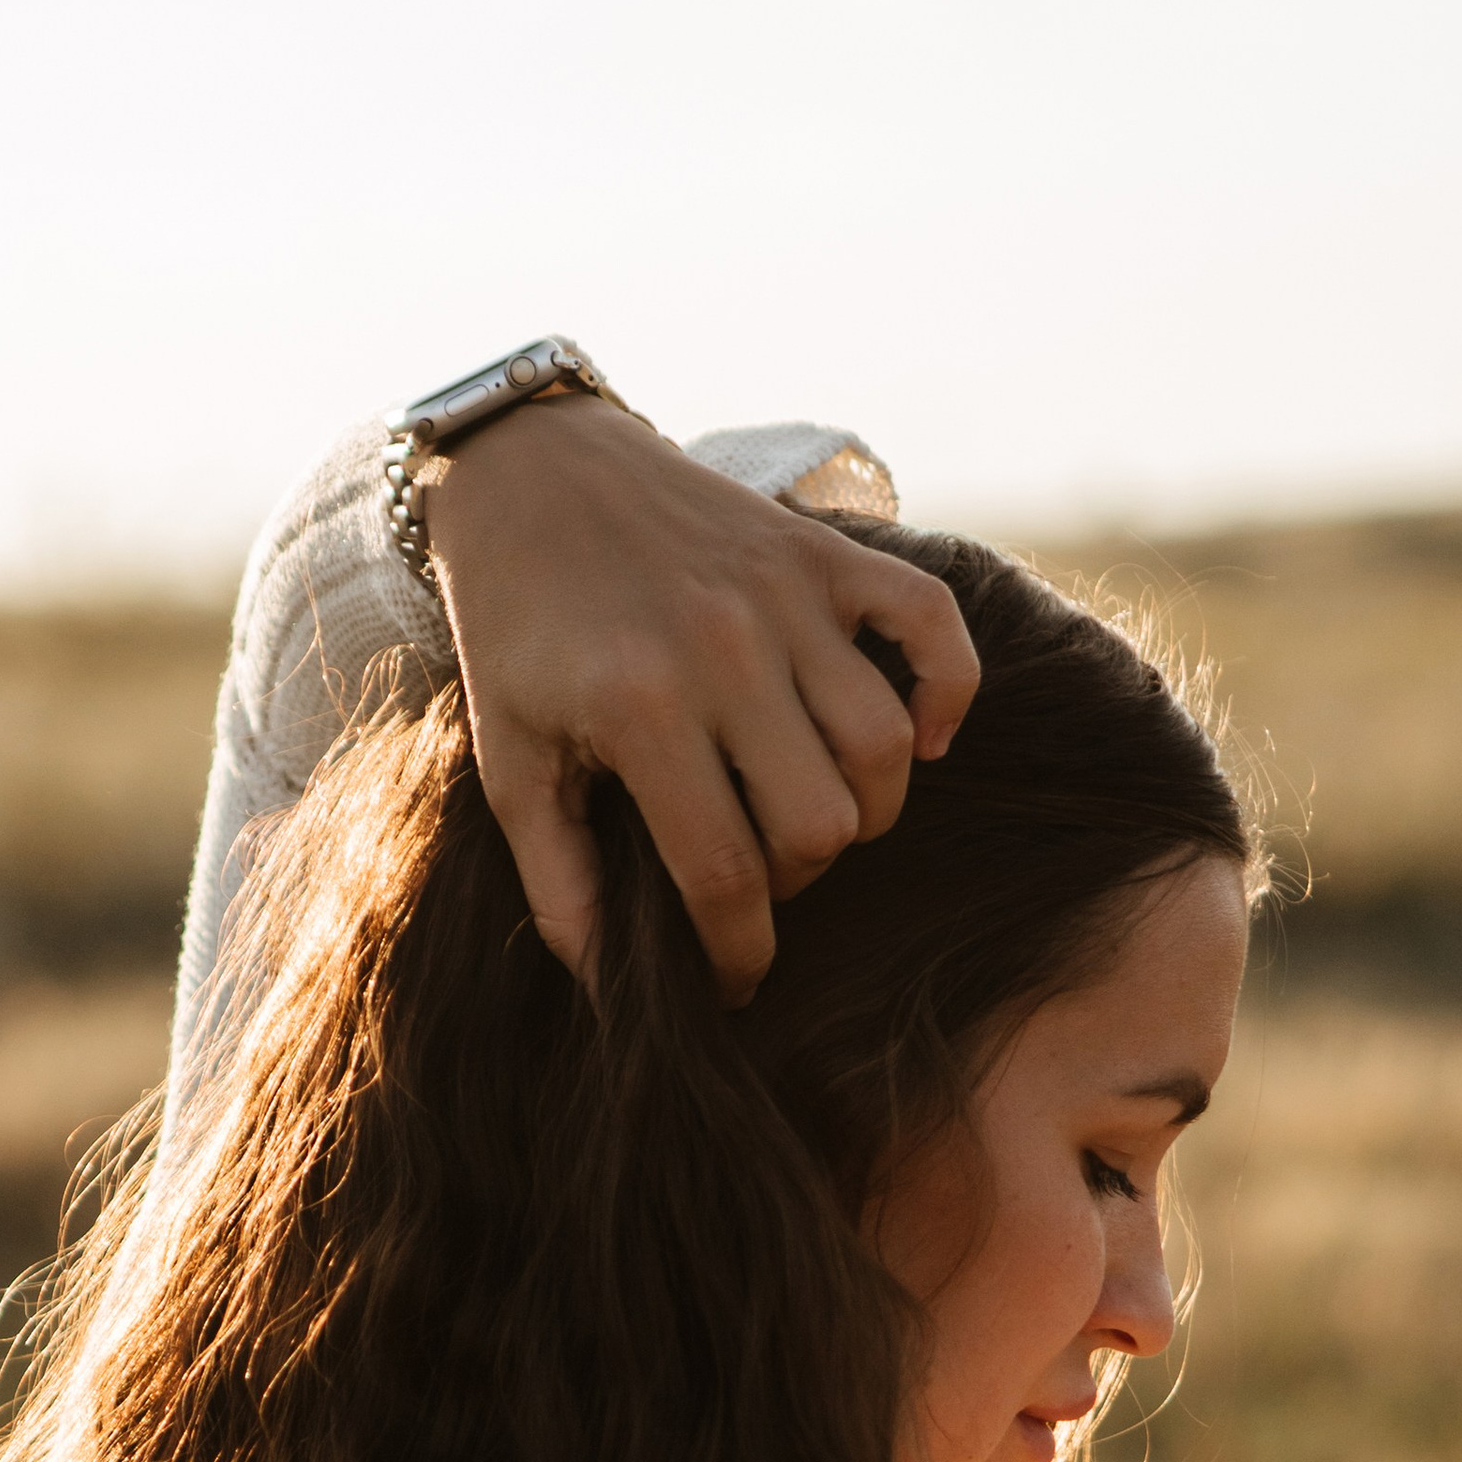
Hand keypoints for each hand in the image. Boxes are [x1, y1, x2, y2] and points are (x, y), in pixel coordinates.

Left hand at [423, 397, 980, 1001]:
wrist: (530, 471)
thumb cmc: (517, 630)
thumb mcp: (510, 760)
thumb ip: (558, 882)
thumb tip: (604, 990)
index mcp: (642, 707)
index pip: (726, 875)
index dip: (739, 953)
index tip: (734, 980)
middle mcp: (726, 648)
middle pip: (821, 824)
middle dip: (795, 877)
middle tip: (754, 867)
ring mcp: (786, 595)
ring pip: (884, 748)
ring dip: (863, 808)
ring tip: (811, 810)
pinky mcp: (824, 553)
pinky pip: (934, 627)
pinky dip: (950, 691)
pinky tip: (924, 740)